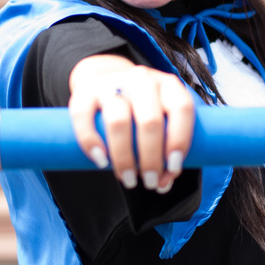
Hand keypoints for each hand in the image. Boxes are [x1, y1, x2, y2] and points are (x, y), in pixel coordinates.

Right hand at [67, 54, 195, 193]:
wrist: (106, 80)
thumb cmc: (141, 110)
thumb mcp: (161, 120)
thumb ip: (166, 151)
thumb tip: (163, 184)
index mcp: (168, 85)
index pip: (181, 109)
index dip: (180, 140)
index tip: (173, 168)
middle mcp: (142, 79)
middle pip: (150, 121)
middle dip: (151, 158)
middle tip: (149, 182)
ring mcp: (112, 82)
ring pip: (118, 121)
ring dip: (124, 157)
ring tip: (127, 179)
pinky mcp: (85, 90)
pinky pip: (83, 116)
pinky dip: (90, 141)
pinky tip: (100, 161)